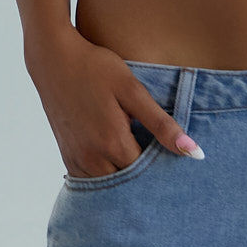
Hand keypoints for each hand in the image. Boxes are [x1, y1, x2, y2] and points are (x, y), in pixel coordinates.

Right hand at [30, 30, 203, 177]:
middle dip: (146, 178)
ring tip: (141, 159)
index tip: (174, 159)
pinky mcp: (67, 156)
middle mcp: (92, 158)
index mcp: (113, 143)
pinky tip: (117, 159)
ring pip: (109, 186)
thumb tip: (193, 152)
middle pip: (129, 185)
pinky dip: (106, 176)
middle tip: (160, 162)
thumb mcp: (133, 91)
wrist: (53, 59)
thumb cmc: (96, 68)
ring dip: (126, 179)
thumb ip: (162, 124)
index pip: (149, 175)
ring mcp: (77, 159)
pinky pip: (90, 180)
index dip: (164, 169)